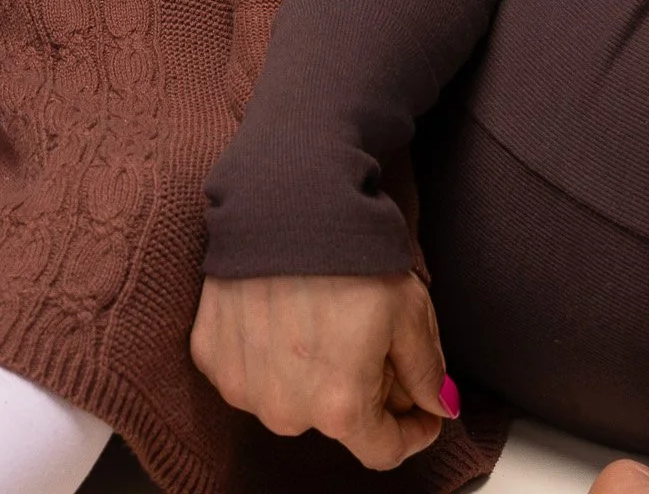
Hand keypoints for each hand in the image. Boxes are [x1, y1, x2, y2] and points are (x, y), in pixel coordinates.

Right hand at [191, 271, 456, 469]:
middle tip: (369, 339)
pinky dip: (266, 354)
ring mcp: (241, 384)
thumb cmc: (350, 253)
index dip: (411, 430)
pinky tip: (280, 311)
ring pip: (289, 396)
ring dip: (310, 374)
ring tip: (322, 317)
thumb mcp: (409, 309)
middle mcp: (285, 410)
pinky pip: (247, 371)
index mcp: (340, 408)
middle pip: (334, 419)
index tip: (421, 408)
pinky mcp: (210, 353)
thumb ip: (427, 370)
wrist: (283, 198)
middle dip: (359, 390)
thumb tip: (438, 406)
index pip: (382, 450)